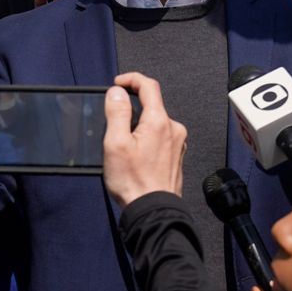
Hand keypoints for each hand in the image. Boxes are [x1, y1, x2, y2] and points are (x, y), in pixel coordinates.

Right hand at [102, 72, 187, 209]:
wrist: (153, 210)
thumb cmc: (134, 181)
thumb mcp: (115, 143)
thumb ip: (117, 112)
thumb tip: (117, 92)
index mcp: (159, 121)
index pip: (149, 86)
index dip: (131, 79)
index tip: (116, 85)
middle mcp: (173, 129)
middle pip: (152, 105)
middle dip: (132, 109)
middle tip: (114, 125)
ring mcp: (177, 143)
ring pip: (155, 122)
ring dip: (139, 127)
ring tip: (124, 148)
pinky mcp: (176, 156)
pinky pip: (160, 137)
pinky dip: (146, 139)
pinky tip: (135, 157)